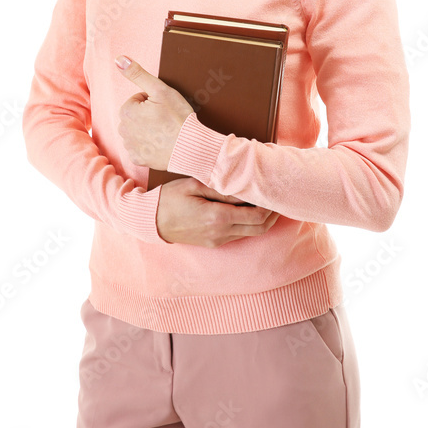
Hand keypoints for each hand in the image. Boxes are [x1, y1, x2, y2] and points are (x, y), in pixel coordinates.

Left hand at [115, 55, 193, 170]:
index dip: (152, 101)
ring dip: (147, 130)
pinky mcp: (138, 159)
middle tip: (165, 119)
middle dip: (147, 115)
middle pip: (135, 116)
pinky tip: (160, 144)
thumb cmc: (177, 117)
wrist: (190, 146)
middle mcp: (123, 130)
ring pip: (137, 131)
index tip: (164, 107)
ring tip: (164, 131)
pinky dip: (148, 146)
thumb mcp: (160, 89)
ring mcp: (130, 146)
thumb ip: (137, 73)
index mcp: (126, 111)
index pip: (137, 100)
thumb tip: (119, 59)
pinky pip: (140, 148)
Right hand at [155, 177, 281, 246]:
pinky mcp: (214, 242)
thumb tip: (246, 188)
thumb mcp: (194, 185)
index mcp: (217, 218)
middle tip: (276, 196)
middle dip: (272, 213)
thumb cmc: (170, 198)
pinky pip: (239, 234)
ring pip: (251, 233)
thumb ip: (222, 189)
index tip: (274, 190)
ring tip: (265, 199)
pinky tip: (248, 208)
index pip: (257, 215)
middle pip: (260, 228)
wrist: (150, 221)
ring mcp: (217, 240)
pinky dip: (249, 222)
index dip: (270, 204)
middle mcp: (220, 233)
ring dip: (262, 218)